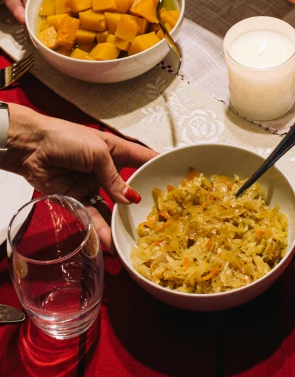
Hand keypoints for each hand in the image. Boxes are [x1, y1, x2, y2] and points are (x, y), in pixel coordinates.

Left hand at [1, 104, 156, 251]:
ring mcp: (93, 184)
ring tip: (134, 238)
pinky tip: (109, 242)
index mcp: (116, 149)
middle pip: (130, 187)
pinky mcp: (77, 198)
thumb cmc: (66, 139)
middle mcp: (107, 168)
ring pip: (112, 206)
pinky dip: (100, 229)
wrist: (31, 148)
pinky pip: (92, 216)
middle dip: (143, 201)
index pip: (142, 158)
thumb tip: (130, 199)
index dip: (158, 166)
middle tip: (159, 217)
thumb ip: (113, 177)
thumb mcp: (97, 153)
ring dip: (121, 221)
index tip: (177, 177)